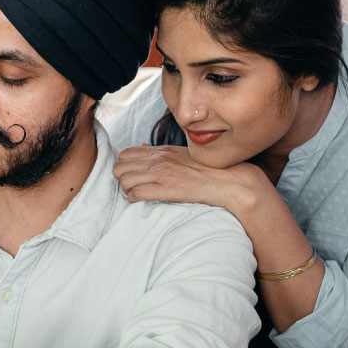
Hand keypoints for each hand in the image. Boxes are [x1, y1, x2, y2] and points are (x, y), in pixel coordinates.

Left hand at [113, 145, 268, 213]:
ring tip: (138, 195)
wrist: (228, 181)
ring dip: (127, 190)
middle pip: (119, 167)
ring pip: (124, 180)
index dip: (125, 167)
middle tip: (133, 187)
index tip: (133, 176)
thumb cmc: (206, 170)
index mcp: (161, 151)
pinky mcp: (166, 189)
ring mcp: (162, 174)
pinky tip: (143, 201)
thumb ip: (160, 151)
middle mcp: (158, 160)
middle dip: (122, 179)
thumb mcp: (182, 154)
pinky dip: (134, 200)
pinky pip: (135, 194)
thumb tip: (141, 146)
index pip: (125, 154)